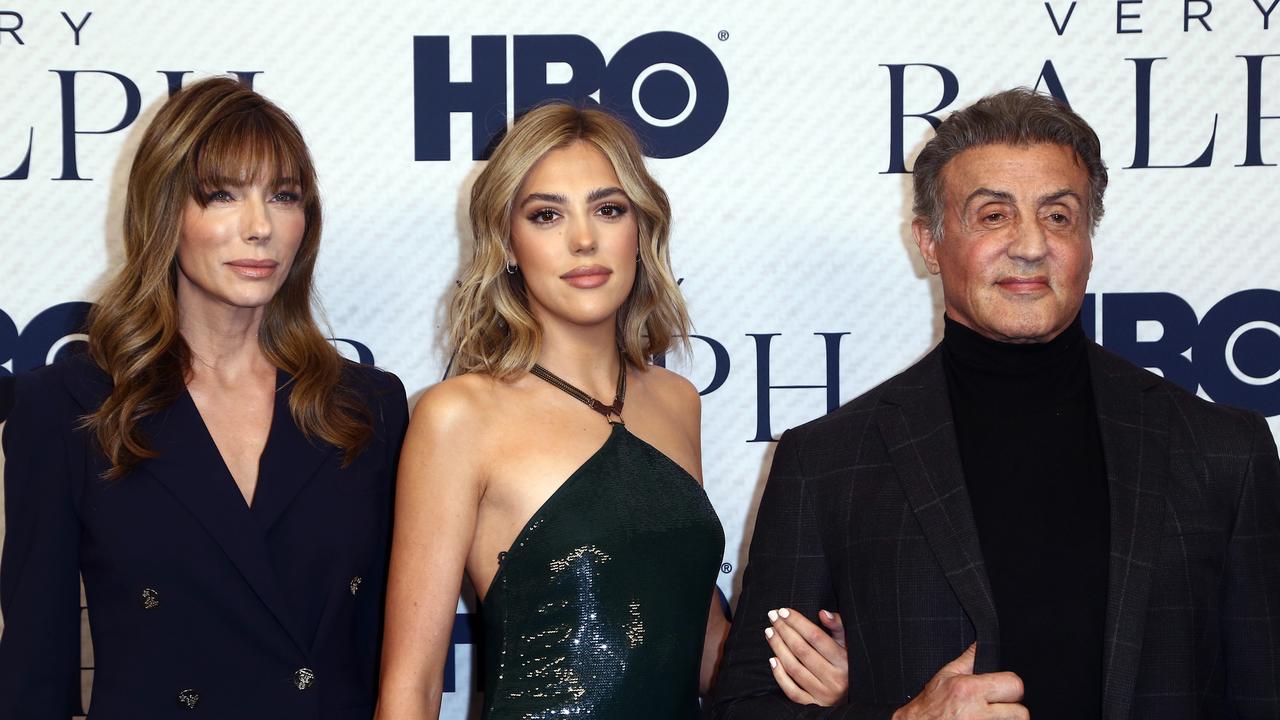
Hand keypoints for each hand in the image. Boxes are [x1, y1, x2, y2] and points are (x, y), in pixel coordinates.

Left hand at [765, 607, 848, 705]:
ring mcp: (823, 694)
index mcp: (844, 661)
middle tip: (772, 617)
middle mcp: (834, 679)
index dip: (798, 622)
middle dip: (784, 631)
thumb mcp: (849, 644)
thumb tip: (823, 613)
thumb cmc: (848, 664)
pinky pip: (792, 691)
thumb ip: (838, 626)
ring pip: (794, 669)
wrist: (855, 696)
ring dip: (778, 648)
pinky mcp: (813, 705)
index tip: (783, 611)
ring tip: (769, 632)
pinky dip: (779, 675)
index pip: (816, 637)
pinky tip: (772, 659)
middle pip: (801, 650)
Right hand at [892, 644, 1026, 719]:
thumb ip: (968, 660)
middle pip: (1021, 713)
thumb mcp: (945, 677)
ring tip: (989, 718)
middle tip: (998, 710)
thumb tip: (980, 644)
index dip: (1012, 688)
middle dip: (1012, 711)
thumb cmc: (928, 708)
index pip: (1014, 685)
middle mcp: (978, 713)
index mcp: (970, 690)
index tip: (1004, 691)